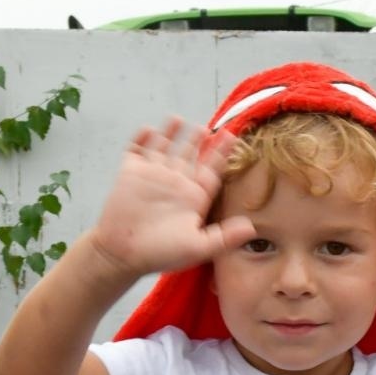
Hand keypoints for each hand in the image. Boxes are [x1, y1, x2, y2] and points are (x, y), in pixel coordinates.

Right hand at [90, 119, 255, 278]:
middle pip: (189, 154)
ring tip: (179, 119)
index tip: (233, 136)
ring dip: (171, 133)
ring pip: (164, 147)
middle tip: (209, 126)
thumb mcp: (198, 247)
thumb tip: (253, 229)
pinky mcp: (131, 173)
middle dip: (198, 139)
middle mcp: (175, 183)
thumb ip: (225, 237)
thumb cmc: (160, 253)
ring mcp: (153, 175)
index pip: (211, 170)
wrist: (122, 254)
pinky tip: (149, 128)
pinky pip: (137, 150)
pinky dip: (142, 138)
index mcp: (194, 197)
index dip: (222, 153)